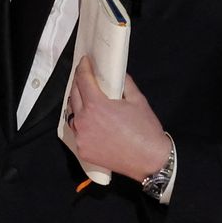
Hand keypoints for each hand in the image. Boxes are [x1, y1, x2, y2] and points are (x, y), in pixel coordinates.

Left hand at [63, 57, 169, 182]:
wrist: (150, 160)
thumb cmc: (146, 129)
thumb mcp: (138, 100)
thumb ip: (124, 83)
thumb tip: (117, 73)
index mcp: (96, 105)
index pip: (83, 80)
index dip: (83, 68)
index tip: (85, 61)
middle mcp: (83, 120)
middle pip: (74, 95)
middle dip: (78, 83)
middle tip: (85, 77)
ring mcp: (81, 137)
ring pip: (71, 113)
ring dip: (76, 103)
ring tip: (84, 97)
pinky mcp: (82, 150)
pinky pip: (76, 131)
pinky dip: (80, 122)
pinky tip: (88, 119)